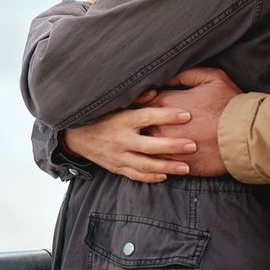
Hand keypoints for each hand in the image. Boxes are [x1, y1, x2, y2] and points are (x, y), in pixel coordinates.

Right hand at [62, 102, 196, 183]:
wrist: (75, 136)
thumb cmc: (100, 115)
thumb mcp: (115, 104)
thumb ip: (136, 99)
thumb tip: (157, 92)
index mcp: (122, 120)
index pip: (148, 117)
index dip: (168, 116)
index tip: (187, 115)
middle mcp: (120, 139)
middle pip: (150, 145)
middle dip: (173, 146)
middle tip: (193, 146)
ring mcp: (118, 156)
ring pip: (145, 165)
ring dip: (167, 167)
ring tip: (186, 168)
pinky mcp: (116, 168)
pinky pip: (135, 175)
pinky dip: (150, 177)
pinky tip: (165, 176)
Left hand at [143, 67, 241, 176]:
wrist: (246, 136)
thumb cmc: (229, 104)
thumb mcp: (211, 78)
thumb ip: (185, 74)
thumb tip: (168, 76)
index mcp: (167, 104)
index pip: (142, 102)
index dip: (142, 102)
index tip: (144, 104)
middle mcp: (163, 127)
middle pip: (141, 126)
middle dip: (141, 124)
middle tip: (139, 125)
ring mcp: (171, 149)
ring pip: (148, 148)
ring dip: (147, 145)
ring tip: (144, 143)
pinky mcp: (181, 166)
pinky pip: (162, 165)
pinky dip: (161, 161)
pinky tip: (161, 158)